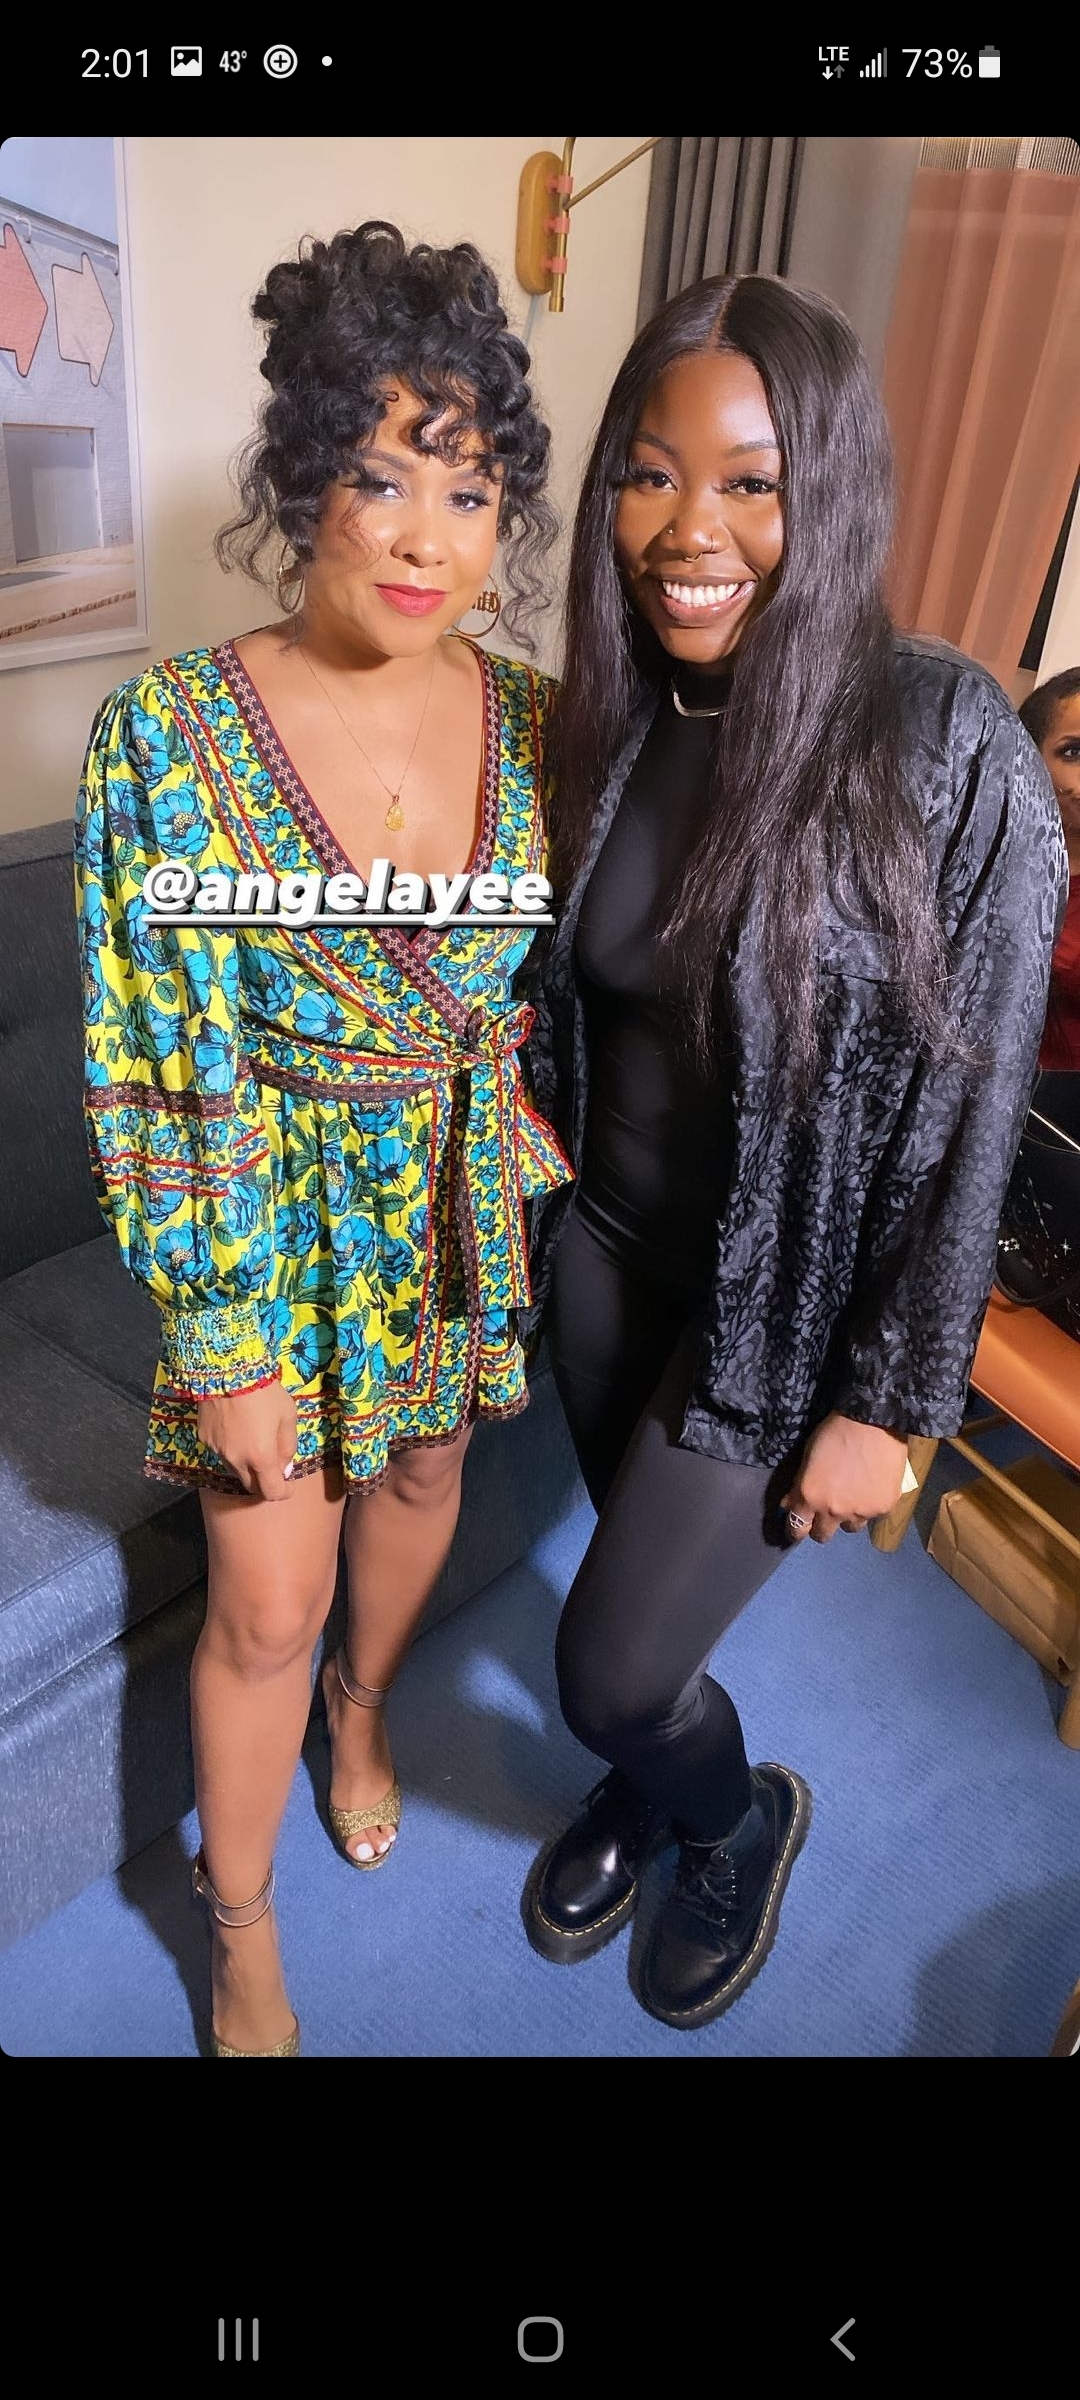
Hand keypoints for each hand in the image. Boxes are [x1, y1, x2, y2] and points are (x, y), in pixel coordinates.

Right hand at [196, 1382, 297, 1500]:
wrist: (227, 1369)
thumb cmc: (264, 1391)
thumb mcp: (287, 1416)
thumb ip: (288, 1446)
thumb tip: (285, 1468)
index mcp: (261, 1457)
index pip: (271, 1492)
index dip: (283, 1492)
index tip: (289, 1484)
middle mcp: (236, 1460)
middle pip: (251, 1486)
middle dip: (264, 1481)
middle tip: (273, 1464)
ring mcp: (217, 1451)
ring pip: (235, 1470)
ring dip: (247, 1466)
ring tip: (254, 1441)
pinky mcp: (205, 1439)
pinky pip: (222, 1453)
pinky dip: (232, 1450)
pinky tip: (237, 1429)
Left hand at [780, 1413, 907, 1543]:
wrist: (873, 1422)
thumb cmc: (834, 1432)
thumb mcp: (807, 1457)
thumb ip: (798, 1485)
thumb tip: (789, 1504)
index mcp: (810, 1497)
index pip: (797, 1528)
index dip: (796, 1529)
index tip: (799, 1525)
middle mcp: (833, 1511)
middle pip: (823, 1536)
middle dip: (821, 1527)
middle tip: (826, 1512)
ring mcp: (860, 1512)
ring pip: (850, 1527)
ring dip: (848, 1517)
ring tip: (853, 1497)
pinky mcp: (883, 1507)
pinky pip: (873, 1514)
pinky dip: (870, 1505)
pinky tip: (872, 1487)